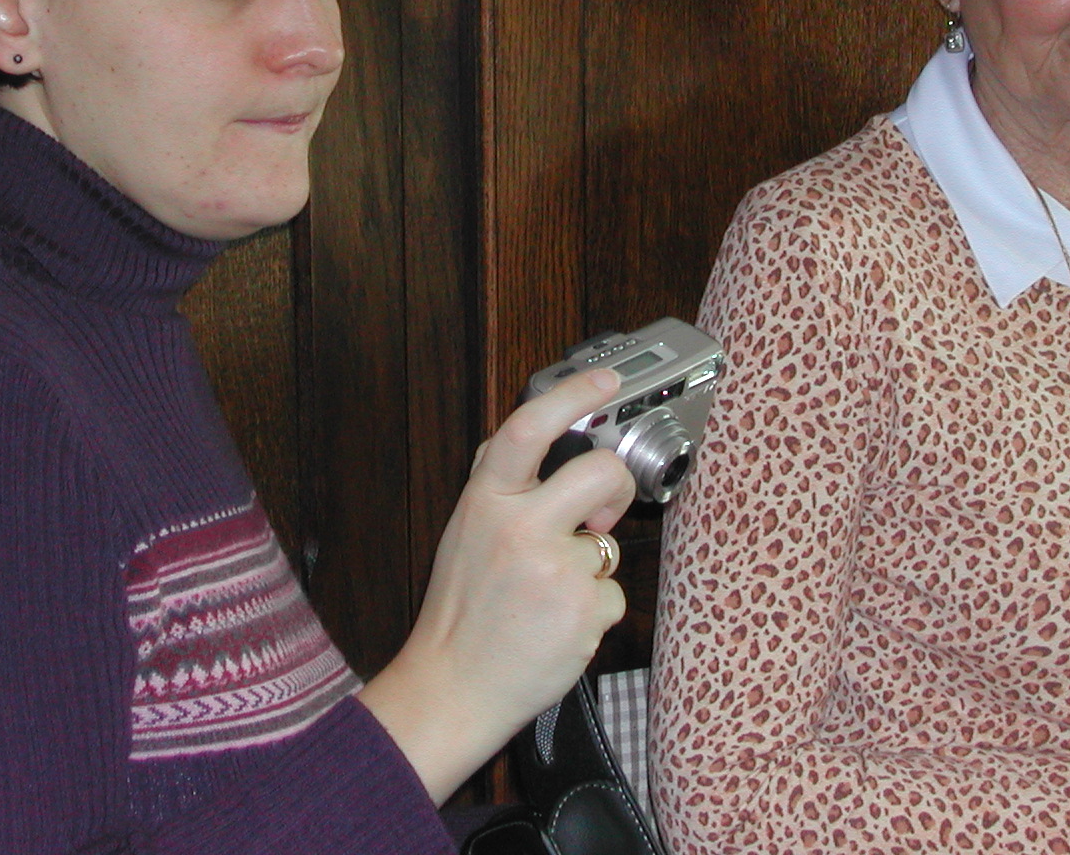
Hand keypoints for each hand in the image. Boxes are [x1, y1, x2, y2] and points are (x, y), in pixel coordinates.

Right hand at [359, 368, 637, 802]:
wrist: (453, 687)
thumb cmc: (462, 611)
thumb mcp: (465, 530)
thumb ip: (498, 483)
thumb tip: (536, 434)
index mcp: (486, 501)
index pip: (529, 428)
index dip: (573, 395)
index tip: (605, 381)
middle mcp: (520, 528)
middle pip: (600, 472)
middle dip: (616, 486)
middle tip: (603, 510)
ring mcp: (555, 569)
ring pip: (607, 542)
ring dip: (591, 566)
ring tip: (549, 594)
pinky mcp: (584, 610)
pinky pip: (613, 593)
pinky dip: (593, 609)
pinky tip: (558, 624)